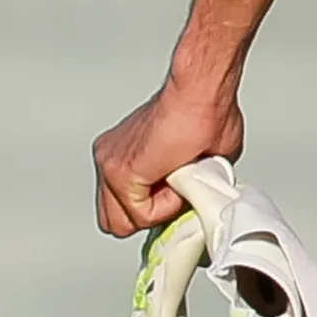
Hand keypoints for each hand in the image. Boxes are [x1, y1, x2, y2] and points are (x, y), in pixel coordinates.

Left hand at [93, 75, 242, 237]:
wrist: (203, 94)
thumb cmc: (207, 115)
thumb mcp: (195, 162)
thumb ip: (185, 187)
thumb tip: (192, 201)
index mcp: (123, 155)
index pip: (123, 208)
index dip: (155, 210)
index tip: (179, 194)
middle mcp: (109, 158)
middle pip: (114, 220)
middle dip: (150, 216)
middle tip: (177, 191)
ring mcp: (109, 165)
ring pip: (125, 222)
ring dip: (161, 210)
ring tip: (181, 179)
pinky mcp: (120, 173)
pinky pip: (142, 214)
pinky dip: (167, 205)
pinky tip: (180, 176)